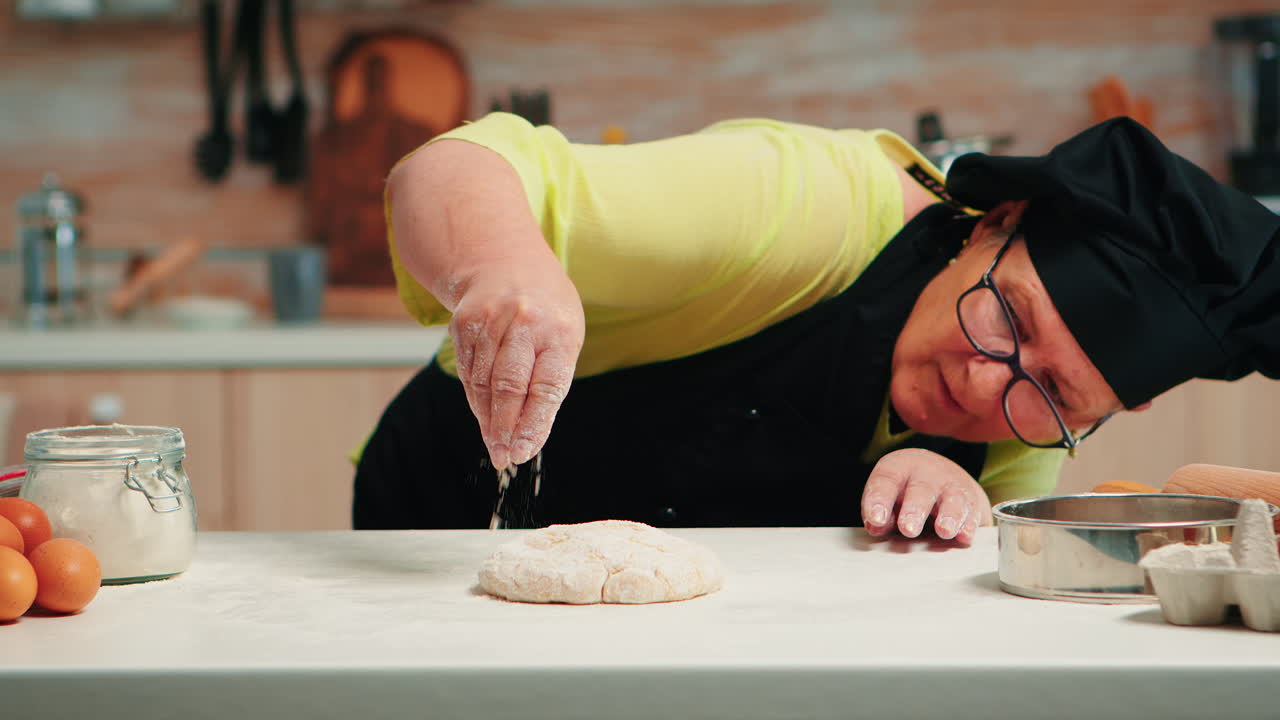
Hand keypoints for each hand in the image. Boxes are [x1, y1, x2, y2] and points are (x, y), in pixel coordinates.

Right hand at [450, 259, 584, 469]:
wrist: (504, 259)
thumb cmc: (546, 309)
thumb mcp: (565, 335)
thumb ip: (550, 380)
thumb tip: (529, 434)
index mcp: (559, 330)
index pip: (546, 386)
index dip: (534, 423)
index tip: (524, 451)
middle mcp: (524, 323)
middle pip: (509, 386)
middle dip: (505, 429)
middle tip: (505, 457)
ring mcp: (490, 321)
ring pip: (484, 383)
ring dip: (488, 420)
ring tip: (495, 445)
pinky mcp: (464, 324)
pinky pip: (468, 372)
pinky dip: (476, 399)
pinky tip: (484, 417)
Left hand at [860, 448, 992, 542]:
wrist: (942, 473)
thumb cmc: (906, 490)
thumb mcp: (889, 494)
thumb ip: (880, 513)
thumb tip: (875, 527)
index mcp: (899, 468)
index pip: (886, 481)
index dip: (879, 499)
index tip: (876, 519)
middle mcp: (927, 473)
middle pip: (921, 490)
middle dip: (914, 510)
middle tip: (908, 529)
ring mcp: (951, 485)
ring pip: (951, 499)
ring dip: (948, 516)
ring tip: (944, 531)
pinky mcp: (971, 500)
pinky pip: (971, 512)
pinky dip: (969, 525)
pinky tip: (965, 536)